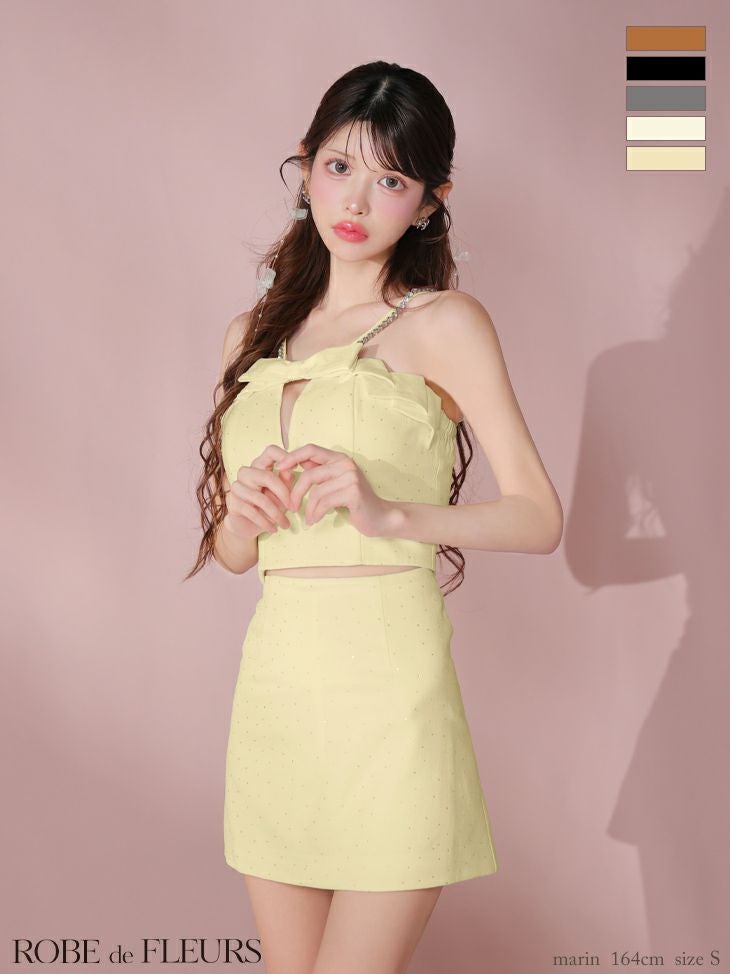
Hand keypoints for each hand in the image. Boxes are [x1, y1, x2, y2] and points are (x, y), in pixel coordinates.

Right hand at [222, 445, 295, 539]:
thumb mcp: (283, 493)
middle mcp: (246, 473)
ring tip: (285, 524)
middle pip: (267, 476)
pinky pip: (252, 512)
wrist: (249, 525)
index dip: (284, 456)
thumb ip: (288, 480)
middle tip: (294, 508)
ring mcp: (237, 487)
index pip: (270, 451)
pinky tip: (274, 529)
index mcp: (260, 465)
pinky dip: (266, 522)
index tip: (297, 468)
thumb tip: (292, 467)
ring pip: (260, 498)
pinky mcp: (232, 503)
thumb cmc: (270, 505)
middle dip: (284, 494)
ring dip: (276, 514)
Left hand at [275, 443, 393, 536]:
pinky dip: (316, 514)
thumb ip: (318, 473)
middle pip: (309, 474)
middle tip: (291, 507)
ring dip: (308, 508)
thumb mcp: (334, 484)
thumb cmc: (354, 502)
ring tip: (308, 518)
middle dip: (296, 492)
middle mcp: (345, 463)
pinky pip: (324, 502)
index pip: (310, 449)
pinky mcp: (353, 492)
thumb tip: (291, 464)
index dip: (292, 456)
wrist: (380, 517)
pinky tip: (314, 521)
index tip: (279, 468)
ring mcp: (350, 477)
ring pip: (316, 491)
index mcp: (339, 458)